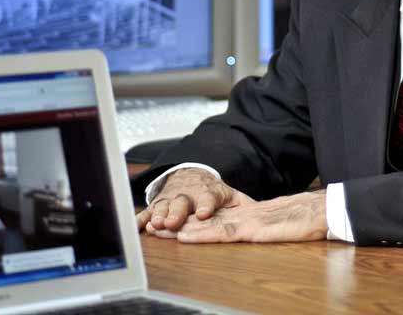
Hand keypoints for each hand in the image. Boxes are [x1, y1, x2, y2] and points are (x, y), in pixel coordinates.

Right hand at [136, 168, 254, 233]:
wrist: (190, 175)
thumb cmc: (213, 193)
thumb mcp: (232, 196)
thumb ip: (244, 206)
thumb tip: (264, 215)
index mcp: (208, 192)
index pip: (208, 197)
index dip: (205, 204)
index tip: (204, 213)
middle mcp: (187, 195)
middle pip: (181, 203)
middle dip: (176, 212)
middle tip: (173, 222)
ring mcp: (171, 199)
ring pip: (163, 206)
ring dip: (159, 215)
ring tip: (156, 225)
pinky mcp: (158, 204)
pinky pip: (148, 211)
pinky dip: (141, 219)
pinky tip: (138, 227)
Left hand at [171, 191, 328, 242]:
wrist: (322, 211)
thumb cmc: (305, 219)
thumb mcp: (278, 224)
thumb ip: (262, 227)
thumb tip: (253, 232)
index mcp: (248, 214)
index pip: (214, 217)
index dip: (191, 220)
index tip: (171, 224)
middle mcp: (242, 214)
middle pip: (205, 219)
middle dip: (179, 222)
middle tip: (153, 226)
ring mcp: (246, 220)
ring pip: (207, 224)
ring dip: (183, 227)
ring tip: (161, 230)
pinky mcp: (253, 229)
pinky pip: (223, 232)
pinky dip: (203, 234)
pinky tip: (188, 236)